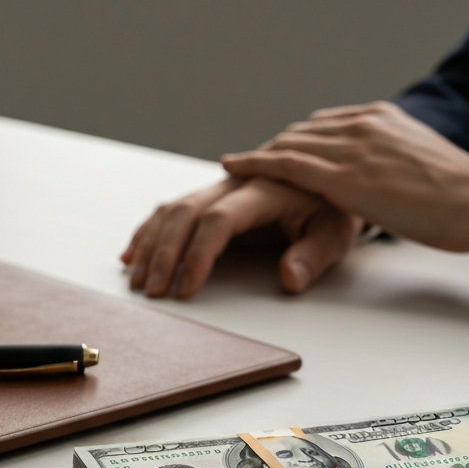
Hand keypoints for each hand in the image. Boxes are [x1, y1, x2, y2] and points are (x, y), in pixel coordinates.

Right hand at [121, 175, 362, 298]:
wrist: (330, 176)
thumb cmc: (333, 208)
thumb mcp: (336, 232)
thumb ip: (313, 255)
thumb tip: (289, 279)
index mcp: (265, 190)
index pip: (220, 219)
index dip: (199, 253)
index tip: (187, 288)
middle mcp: (235, 185)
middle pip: (186, 214)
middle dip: (165, 254)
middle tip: (153, 290)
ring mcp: (218, 189)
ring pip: (172, 211)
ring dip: (151, 246)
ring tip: (138, 281)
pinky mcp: (210, 197)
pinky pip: (170, 209)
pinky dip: (148, 232)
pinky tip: (132, 255)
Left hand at [222, 102, 468, 258]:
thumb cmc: (462, 196)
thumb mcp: (422, 165)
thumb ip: (395, 163)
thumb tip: (389, 177)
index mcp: (383, 118)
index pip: (324, 125)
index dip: (297, 141)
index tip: (277, 151)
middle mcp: (362, 124)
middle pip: (301, 132)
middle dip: (273, 148)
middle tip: (246, 163)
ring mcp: (350, 147)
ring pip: (288, 144)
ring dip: (258, 156)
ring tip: (234, 167)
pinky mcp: (342, 176)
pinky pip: (286, 165)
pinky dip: (256, 164)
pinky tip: (234, 168)